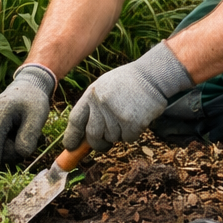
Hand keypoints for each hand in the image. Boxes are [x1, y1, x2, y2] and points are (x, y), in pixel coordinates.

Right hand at [0, 65, 54, 166]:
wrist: (27, 87)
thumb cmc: (33, 101)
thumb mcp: (38, 115)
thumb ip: (30, 134)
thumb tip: (22, 154)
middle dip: (10, 151)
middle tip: (28, 141)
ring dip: (8, 147)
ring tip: (21, 134)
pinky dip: (4, 143)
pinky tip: (14, 133)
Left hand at [63, 42, 192, 152]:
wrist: (152, 76)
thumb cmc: (127, 82)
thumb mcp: (104, 87)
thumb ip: (93, 106)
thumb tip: (84, 133)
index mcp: (91, 94)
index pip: (75, 120)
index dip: (72, 136)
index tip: (70, 147)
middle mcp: (101, 104)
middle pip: (93, 136)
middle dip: (97, 143)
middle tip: (103, 144)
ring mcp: (116, 114)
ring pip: (112, 138)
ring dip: (119, 134)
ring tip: (126, 117)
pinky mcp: (131, 123)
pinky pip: (127, 138)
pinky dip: (132, 133)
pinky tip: (137, 119)